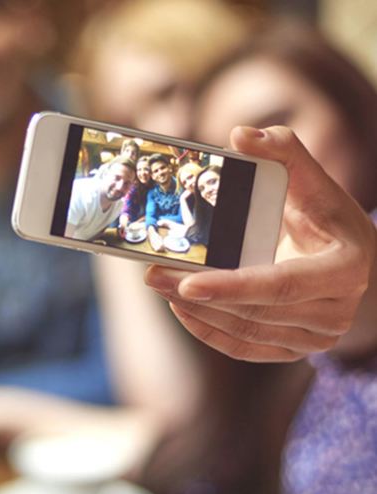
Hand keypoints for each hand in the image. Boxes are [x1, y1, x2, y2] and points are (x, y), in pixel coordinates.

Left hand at [145, 126, 375, 361]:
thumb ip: (283, 152)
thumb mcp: (315, 182)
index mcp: (343, 270)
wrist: (351, 262)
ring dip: (198, 312)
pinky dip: (210, 331)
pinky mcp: (294, 348)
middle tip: (154, 275)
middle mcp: (333, 312)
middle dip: (199, 297)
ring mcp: (314, 337)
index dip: (233, 286)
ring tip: (161, 285)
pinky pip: (246, 348)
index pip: (282, 285)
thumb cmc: (330, 220)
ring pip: (246, 332)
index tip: (185, 282)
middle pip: (255, 312)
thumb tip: (240, 135)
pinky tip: (183, 309)